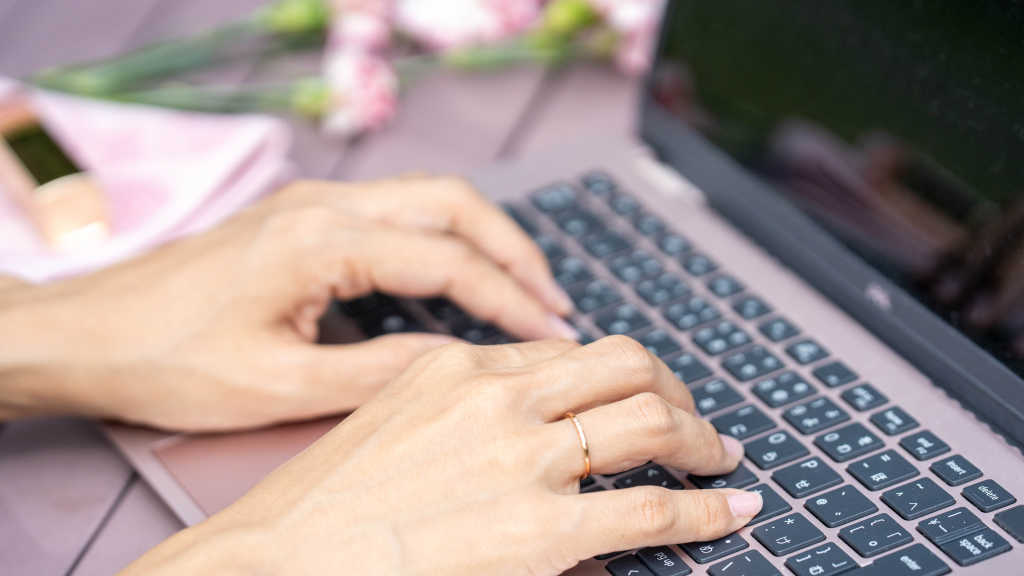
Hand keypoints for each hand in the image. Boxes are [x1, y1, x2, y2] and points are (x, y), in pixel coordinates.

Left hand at [0, 177, 574, 430]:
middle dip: (515, 250)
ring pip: (428, 198)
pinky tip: (458, 277)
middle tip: (556, 303)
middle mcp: (324, 204)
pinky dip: (444, 238)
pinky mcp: (302, 215)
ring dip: (483, 238)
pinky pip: (396, 211)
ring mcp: (312, 202)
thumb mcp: (280, 385)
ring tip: (524, 289)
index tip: (551, 336)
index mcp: (321, 240)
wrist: (88, 332)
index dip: (509, 300)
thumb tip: (458, 364)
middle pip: (452, 203)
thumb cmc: (169, 360)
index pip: (447, 260)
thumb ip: (379, 372)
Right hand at [121, 337, 760, 575]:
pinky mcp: (542, 532)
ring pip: (652, 422)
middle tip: (696, 420)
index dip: (622, 373)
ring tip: (722, 458)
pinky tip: (732, 510)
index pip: (569, 353)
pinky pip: (653, 509)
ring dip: (702, 440)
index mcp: (458, 369)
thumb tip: (536, 423)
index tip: (645, 393)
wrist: (275, 564)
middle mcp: (498, 399)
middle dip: (676, 390)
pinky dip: (706, 508)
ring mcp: (524, 460)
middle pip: (627, 366)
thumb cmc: (318, 509)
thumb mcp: (390, 427)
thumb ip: (462, 412)